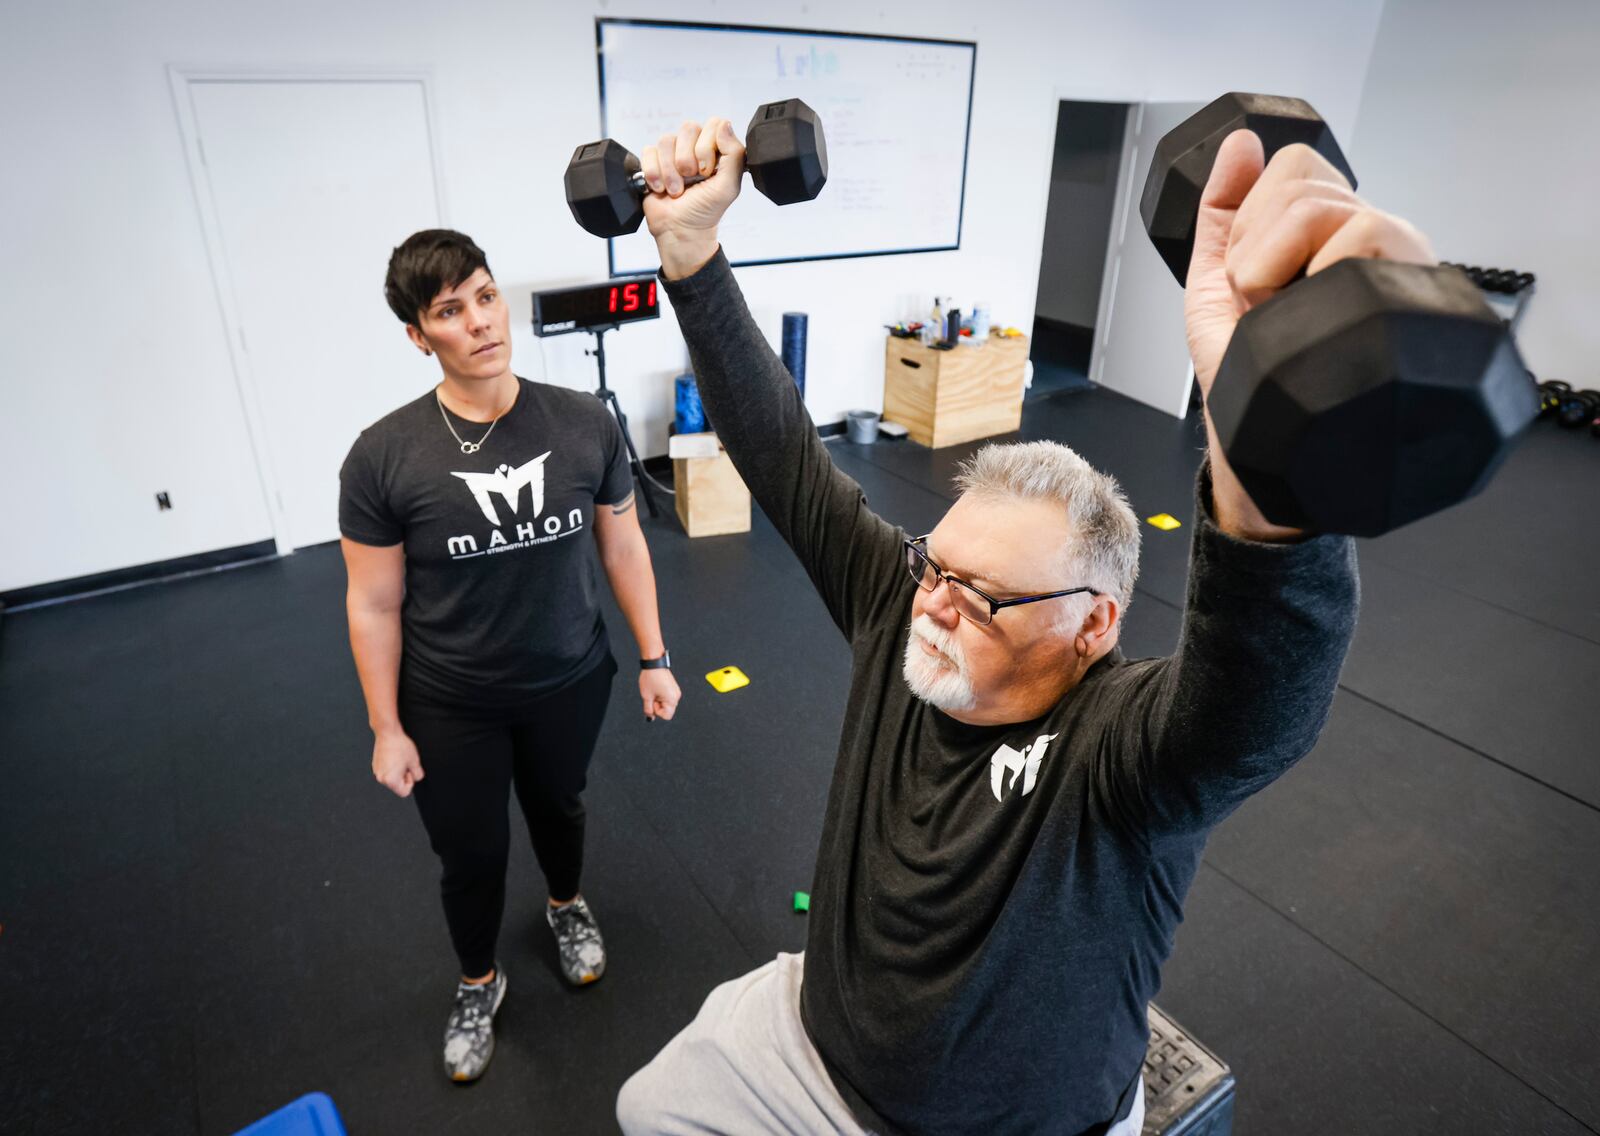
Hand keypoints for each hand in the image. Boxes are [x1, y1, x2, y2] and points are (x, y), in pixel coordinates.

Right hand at [372, 728, 424, 797]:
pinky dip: (392, 767)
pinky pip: (387, 771)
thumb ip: (418, 774)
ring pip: (392, 778)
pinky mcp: (375, 765)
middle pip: (397, 786)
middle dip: (403, 776)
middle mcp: (381, 778)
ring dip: (398, 771)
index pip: (404, 792)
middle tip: (405, 763)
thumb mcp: (415, 762)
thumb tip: (416, 778)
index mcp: (391, 781)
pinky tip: (394, 756)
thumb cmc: (400, 746)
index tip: (409, 770)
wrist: (388, 733)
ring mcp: (377, 772)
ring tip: (399, 758)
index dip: (410, 782)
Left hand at [639, 668, 680, 720]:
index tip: (652, 702)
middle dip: (657, 706)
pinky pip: (667, 698)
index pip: (666, 716)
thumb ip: (648, 709)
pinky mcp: (673, 688)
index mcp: (672, 699)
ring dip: (658, 700)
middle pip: (667, 710)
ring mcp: (675, 692)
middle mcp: (676, 696)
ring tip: (654, 690)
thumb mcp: (646, 696)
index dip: (657, 711)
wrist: (654, 663)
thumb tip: (650, 717)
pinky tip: (656, 688)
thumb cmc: (651, 677)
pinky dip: (660, 696)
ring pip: (666, 704)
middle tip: (652, 695)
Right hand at [640, 117, 744, 278]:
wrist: (680, 231)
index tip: (707, 171)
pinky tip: (660, 188)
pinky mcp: (653, 161)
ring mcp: (673, 154)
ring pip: (666, 140)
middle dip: (687, 159)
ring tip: (676, 190)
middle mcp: (695, 148)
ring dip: (670, 171)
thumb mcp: (728, 187)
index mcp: (716, 150)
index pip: (713, 124)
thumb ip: (733, 154)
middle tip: (691, 180)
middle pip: (688, 128)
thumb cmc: (705, 211)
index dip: (707, 146)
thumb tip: (724, 125)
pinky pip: (649, 152)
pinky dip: (654, 173)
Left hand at [1183, 131, 1435, 397]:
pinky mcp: (1406, 289)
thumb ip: (1220, 211)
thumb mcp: (1215, 286)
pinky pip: (1359, 235)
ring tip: (1284, 319)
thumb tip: (1238, 142)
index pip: (1296, 165)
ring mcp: (1395, 263)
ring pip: (1318, 208)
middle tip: (1262, 304)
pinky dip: (1304, 283)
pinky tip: (1311, 323)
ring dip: (1268, 271)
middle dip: (1250, 248)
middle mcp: (1373, 239)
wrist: (1265, 448)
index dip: (1251, 217)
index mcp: (1334, 231)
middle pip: (1298, 182)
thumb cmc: (1248, 376)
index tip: (1248, 276)